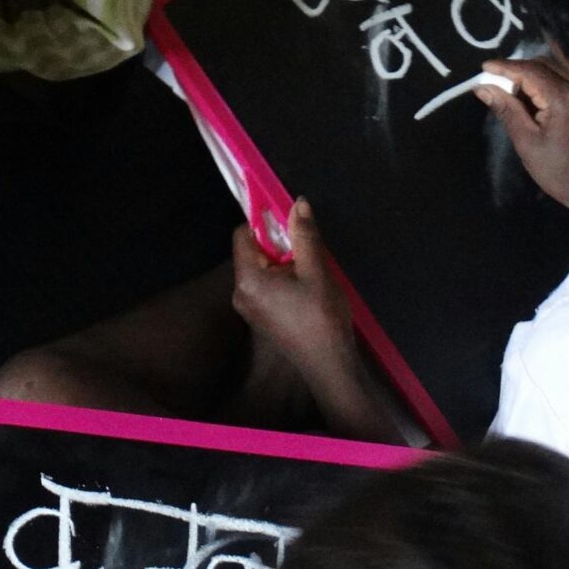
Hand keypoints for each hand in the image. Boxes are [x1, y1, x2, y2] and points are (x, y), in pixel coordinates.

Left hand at [230, 200, 359, 385]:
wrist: (329, 365)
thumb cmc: (321, 317)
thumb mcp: (316, 271)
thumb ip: (304, 235)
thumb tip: (298, 202)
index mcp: (247, 280)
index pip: (242, 235)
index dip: (263, 223)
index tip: (289, 222)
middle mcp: (240, 293)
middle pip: (251, 252)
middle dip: (277, 244)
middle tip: (305, 250)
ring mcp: (248, 308)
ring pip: (261, 269)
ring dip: (283, 262)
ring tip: (309, 272)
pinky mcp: (260, 318)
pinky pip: (265, 286)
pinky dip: (282, 279)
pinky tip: (305, 288)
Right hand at [476, 55, 568, 219]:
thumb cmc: (559, 171)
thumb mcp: (527, 142)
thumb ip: (507, 110)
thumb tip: (483, 87)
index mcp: (563, 98)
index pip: (530, 71)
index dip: (505, 66)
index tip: (484, 67)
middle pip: (544, 65)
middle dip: (518, 70)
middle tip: (496, 81)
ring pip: (556, 70)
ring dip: (532, 75)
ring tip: (513, 90)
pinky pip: (566, 80)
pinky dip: (547, 81)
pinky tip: (535, 96)